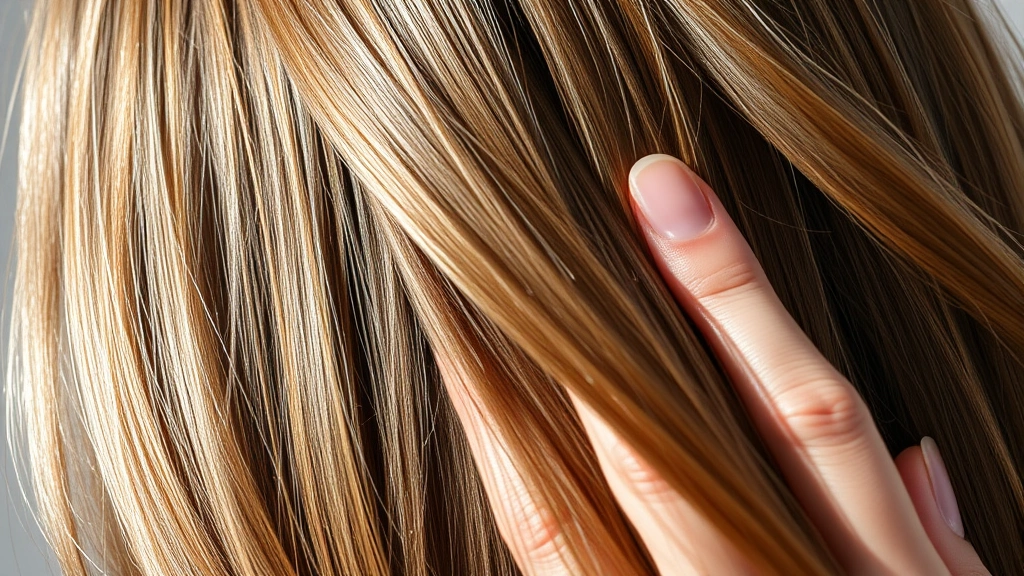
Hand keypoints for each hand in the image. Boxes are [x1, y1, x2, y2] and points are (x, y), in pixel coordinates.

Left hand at [439, 154, 989, 573]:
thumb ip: (929, 547)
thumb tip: (913, 459)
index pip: (803, 414)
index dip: (729, 295)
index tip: (661, 193)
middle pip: (676, 454)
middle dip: (602, 337)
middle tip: (524, 228)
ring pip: (571, 531)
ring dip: (508, 426)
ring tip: (459, 330)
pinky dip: (511, 507)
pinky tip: (477, 442)